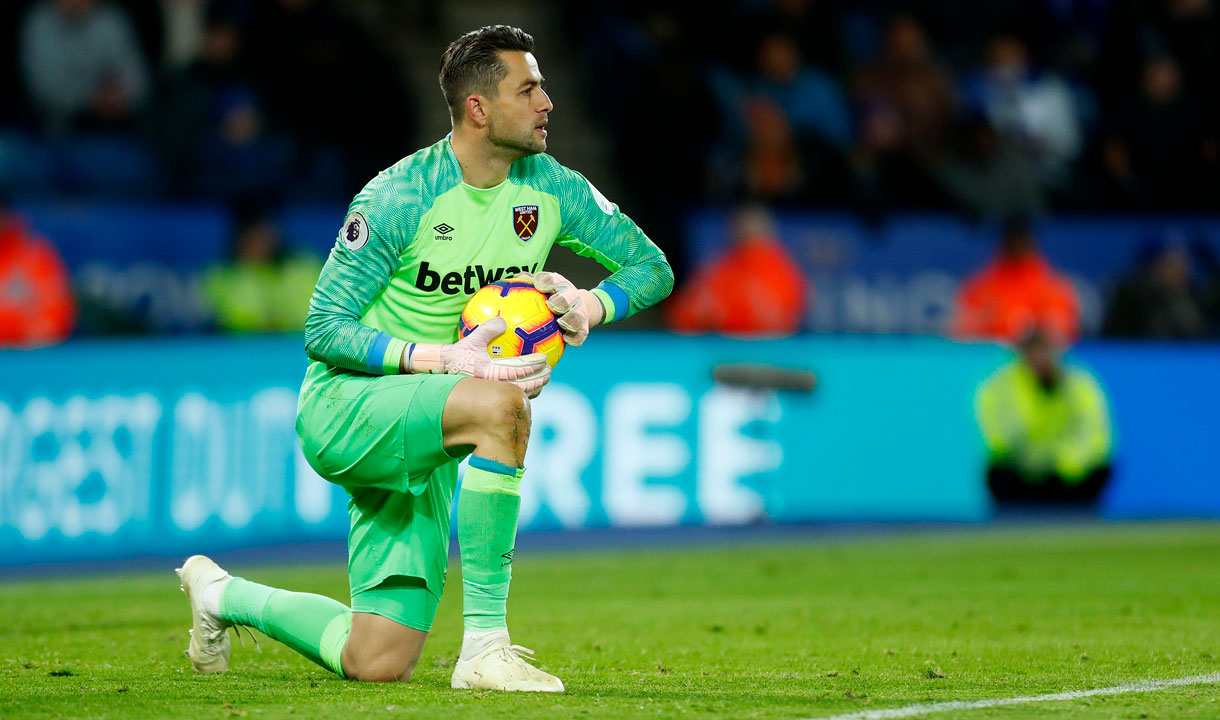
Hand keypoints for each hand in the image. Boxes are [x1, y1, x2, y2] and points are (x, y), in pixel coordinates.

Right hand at [408, 316, 550, 396]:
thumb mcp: (473, 339)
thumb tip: (503, 320)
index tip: (545, 360)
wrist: (442, 370)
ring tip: (543, 380)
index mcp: (490, 375)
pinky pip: (511, 395)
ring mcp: (492, 395)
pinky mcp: (491, 397)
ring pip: (518, 396)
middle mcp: (492, 388)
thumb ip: (489, 329)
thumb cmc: (458, 355)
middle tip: (549, 373)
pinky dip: (523, 392)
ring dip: (533, 389)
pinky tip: (529, 384)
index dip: (534, 367)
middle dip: (539, 381)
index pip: (518, 373)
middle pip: (523, 389)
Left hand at [516, 271, 603, 345]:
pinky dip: (575, 337)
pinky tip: (566, 339)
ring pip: (578, 315)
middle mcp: (571, 297)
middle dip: (562, 300)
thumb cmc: (553, 296)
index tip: (539, 286)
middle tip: (552, 305)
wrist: (578, 307)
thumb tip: (514, 278)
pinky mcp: (583, 327)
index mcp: (559, 285)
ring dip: (571, 319)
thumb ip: (528, 283)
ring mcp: (579, 312)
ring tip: (561, 323)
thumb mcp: (543, 287)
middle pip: (569, 296)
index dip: (547, 281)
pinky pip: (581, 334)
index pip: (554, 280)